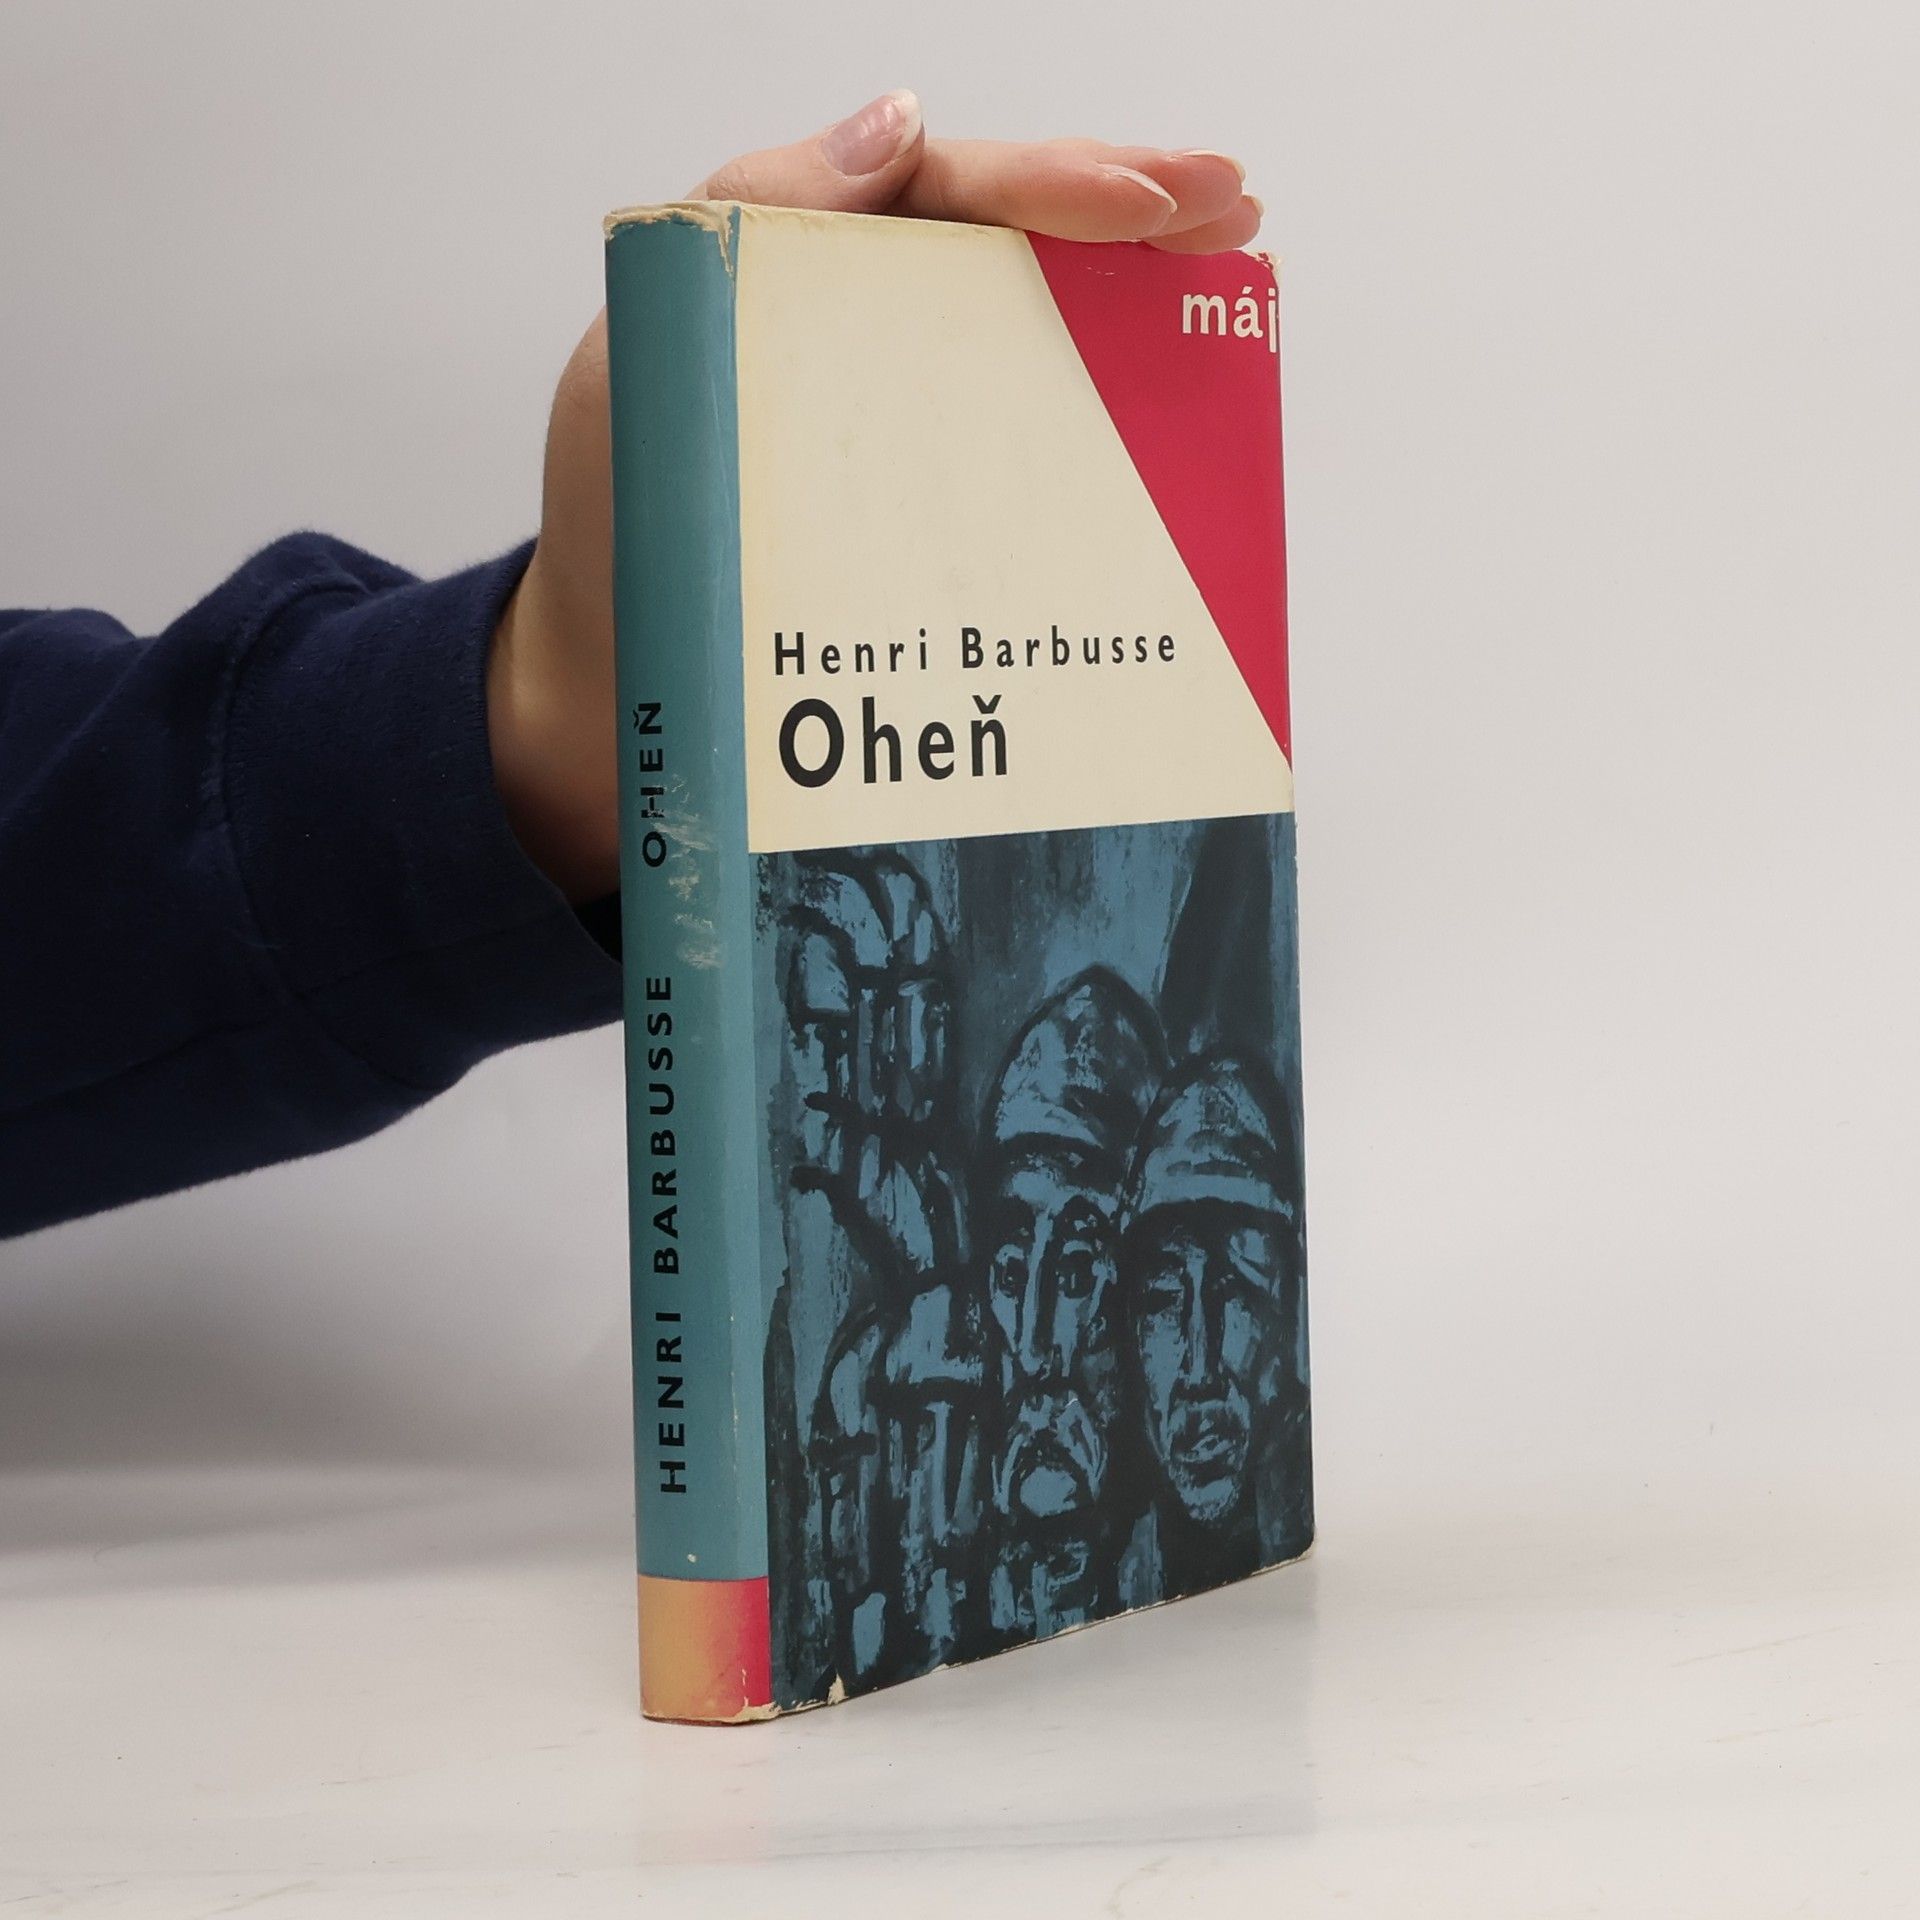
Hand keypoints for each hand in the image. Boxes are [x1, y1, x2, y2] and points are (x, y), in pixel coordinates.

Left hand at [488, 91, 1260, 900]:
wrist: (619, 696)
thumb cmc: (617, 536)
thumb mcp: (648, 359)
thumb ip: (749, 225)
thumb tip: (900, 122)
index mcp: (801, 277)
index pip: (947, 194)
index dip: (1055, 186)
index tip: (1150, 204)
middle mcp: (864, 334)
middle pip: (1013, 245)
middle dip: (1129, 211)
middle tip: (1233, 204)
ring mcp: (903, 420)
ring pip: (1035, 330)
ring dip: (1136, 295)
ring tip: (1233, 267)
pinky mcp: (926, 509)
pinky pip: (1027, 440)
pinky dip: (1106, 411)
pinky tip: (1176, 397)